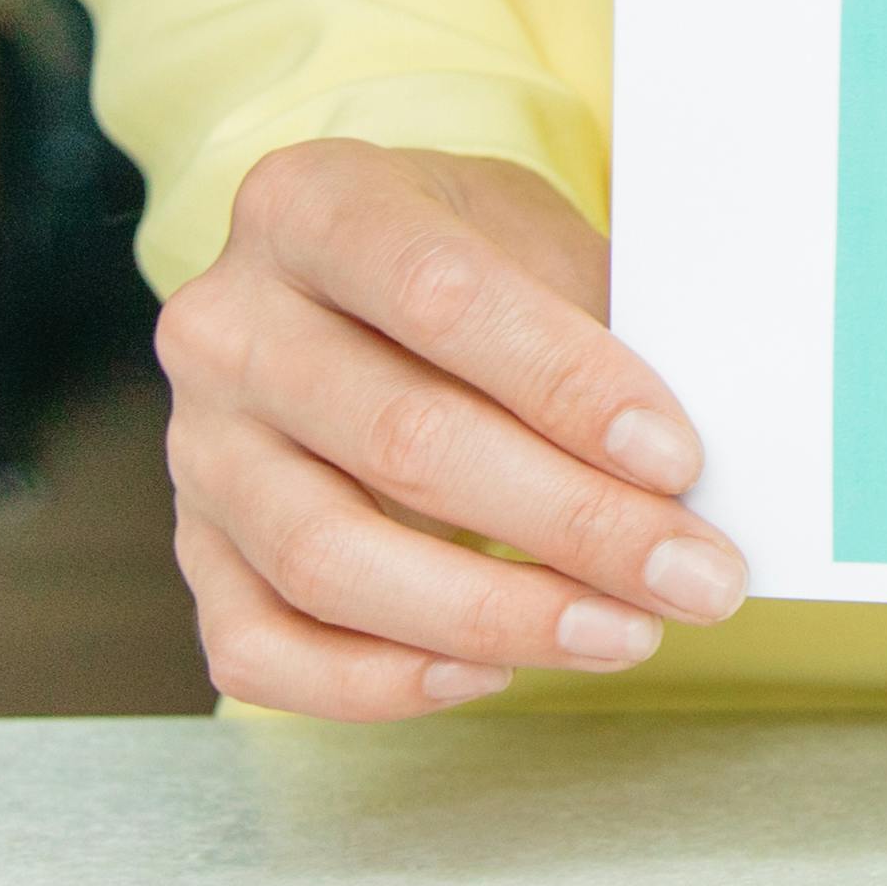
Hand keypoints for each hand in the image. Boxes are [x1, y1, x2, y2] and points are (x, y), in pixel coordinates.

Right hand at [156, 140, 744, 716]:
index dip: (567, 383)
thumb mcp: (535, 238)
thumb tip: (691, 469)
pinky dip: (375, 681)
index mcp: (314, 204)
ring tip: (624, 632)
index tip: (677, 459)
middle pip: (401, 441)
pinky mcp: (191, 549)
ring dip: (493, 616)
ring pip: (327, 559)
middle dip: (571, 524)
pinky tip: (487, 671)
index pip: (442, 296)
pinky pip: (257, 648)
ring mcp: (195, 446)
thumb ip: (600, 327)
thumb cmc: (469, 261)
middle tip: (694, 575)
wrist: (360, 283)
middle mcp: (230, 324)